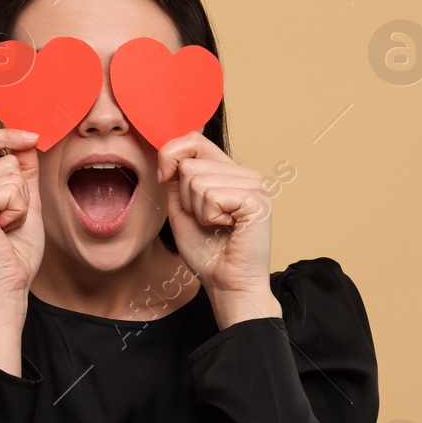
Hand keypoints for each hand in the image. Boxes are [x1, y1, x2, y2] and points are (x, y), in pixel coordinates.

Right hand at [0, 128, 43, 373]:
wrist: (6, 289)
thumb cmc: (13, 254)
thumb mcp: (24, 205)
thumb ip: (24, 173)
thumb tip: (28, 142)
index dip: (5, 134)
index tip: (31, 136)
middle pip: (5, 158)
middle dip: (21, 188)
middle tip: (10, 219)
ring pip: (11, 172)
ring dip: (21, 202)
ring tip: (6, 226)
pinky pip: (11, 189)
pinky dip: (18, 211)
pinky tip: (4, 230)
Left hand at [156, 131, 279, 326]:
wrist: (227, 283)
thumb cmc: (207, 251)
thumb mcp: (181, 209)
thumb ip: (176, 180)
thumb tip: (168, 154)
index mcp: (228, 172)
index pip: (193, 139)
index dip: (170, 155)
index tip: (165, 178)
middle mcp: (245, 174)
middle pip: (189, 163)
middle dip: (185, 197)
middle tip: (206, 220)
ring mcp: (254, 185)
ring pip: (197, 180)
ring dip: (198, 210)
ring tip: (217, 225)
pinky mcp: (256, 200)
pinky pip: (212, 196)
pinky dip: (209, 217)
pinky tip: (227, 228)